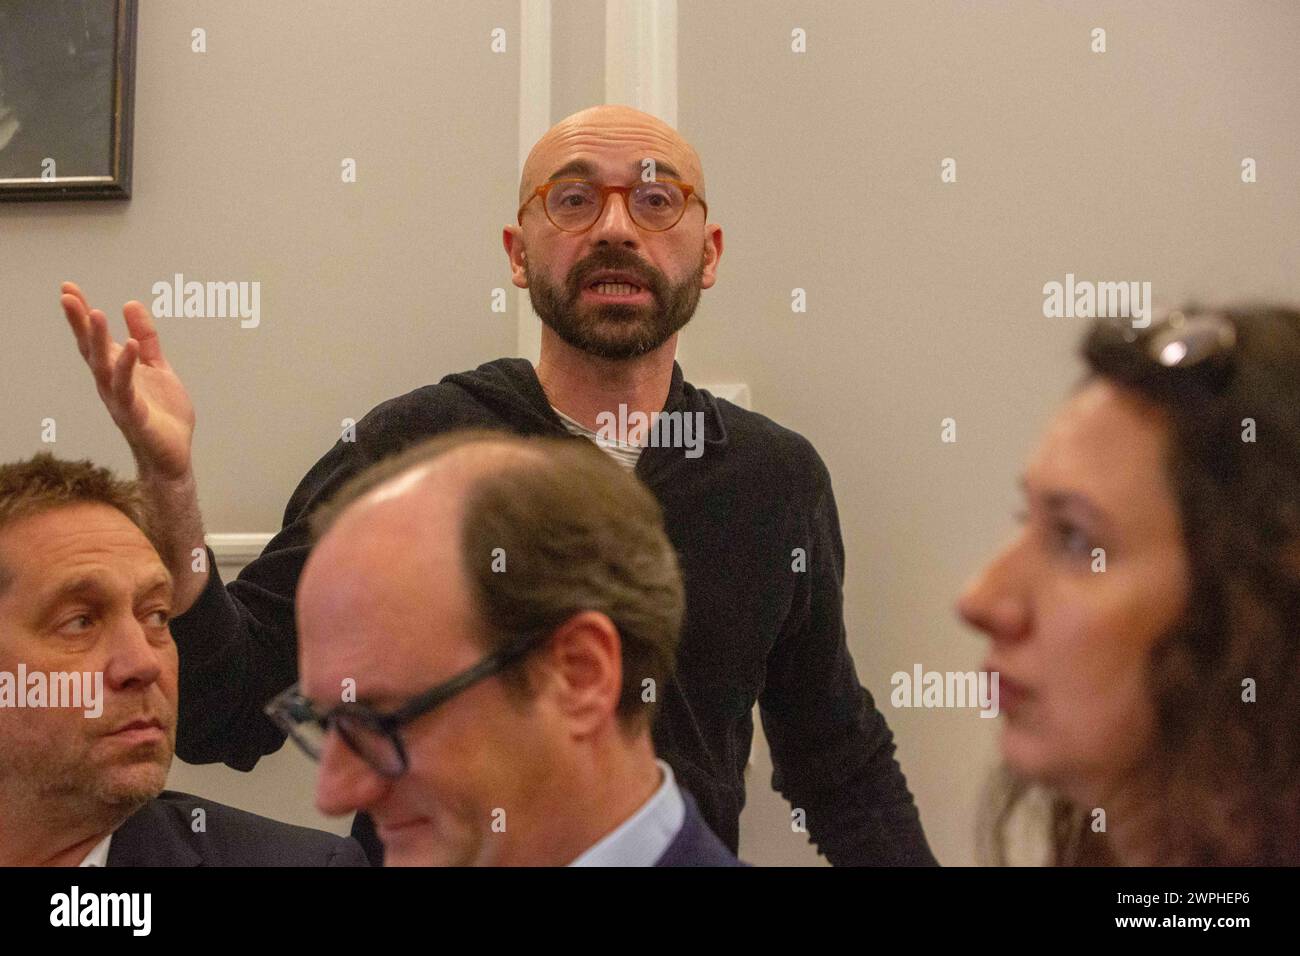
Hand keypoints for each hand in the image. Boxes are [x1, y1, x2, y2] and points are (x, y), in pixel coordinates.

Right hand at [61, 281, 195, 480]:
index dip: (82, 315)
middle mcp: (111, 383)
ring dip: (98, 340)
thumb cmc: (162, 414)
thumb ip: (147, 338)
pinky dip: (126, 366)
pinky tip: (128, 346)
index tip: (69, 288)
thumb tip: (130, 304)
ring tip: (95, 313)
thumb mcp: (158, 367)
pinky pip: (126, 388)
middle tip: (68, 295)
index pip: (95, 339)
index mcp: (116, 371)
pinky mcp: (133, 414)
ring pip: (102, 366)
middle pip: (90, 349)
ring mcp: (119, 399)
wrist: (173, 455)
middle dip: (80, 323)